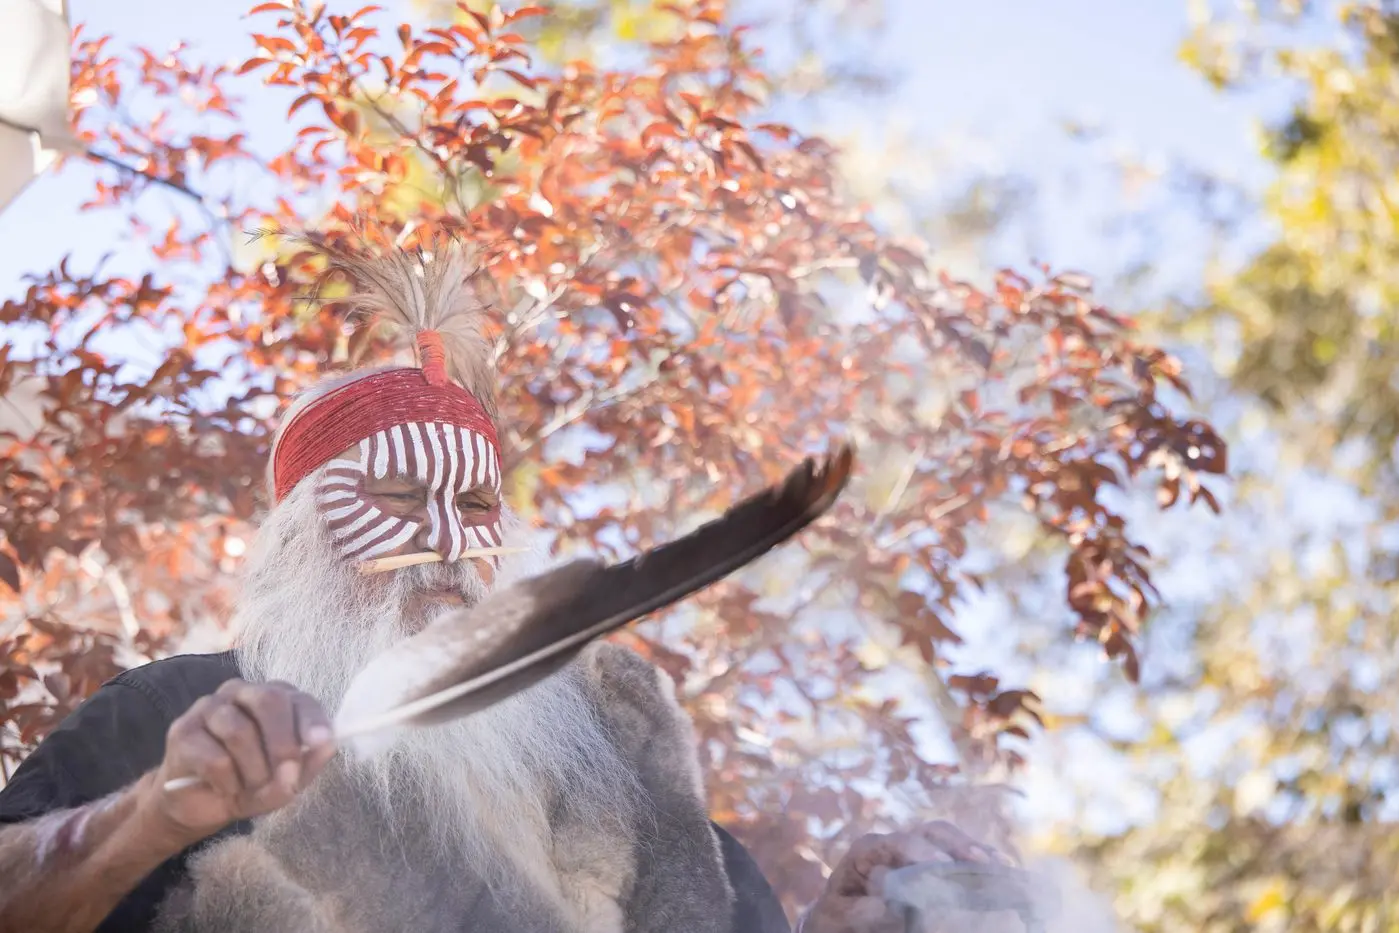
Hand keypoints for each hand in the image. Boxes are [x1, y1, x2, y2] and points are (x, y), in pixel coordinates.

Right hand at [136, 680, 336, 844]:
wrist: (199, 805)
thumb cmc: (250, 784)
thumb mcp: (285, 781)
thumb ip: (306, 765)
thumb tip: (326, 747)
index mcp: (274, 698)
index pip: (299, 700)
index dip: (312, 721)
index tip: (322, 742)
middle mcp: (242, 693)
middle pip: (268, 701)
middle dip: (283, 742)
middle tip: (287, 773)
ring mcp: (209, 707)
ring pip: (240, 732)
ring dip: (254, 770)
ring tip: (252, 786)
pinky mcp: (183, 731)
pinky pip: (214, 758)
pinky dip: (228, 782)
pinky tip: (226, 788)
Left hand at [801, 821, 1012, 932]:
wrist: (839, 919)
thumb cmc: (838, 916)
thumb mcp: (840, 916)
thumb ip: (863, 911)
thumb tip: (894, 904)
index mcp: (869, 849)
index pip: (899, 842)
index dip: (922, 852)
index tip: (943, 865)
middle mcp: (895, 843)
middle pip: (932, 832)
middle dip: (960, 844)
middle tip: (983, 862)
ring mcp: (916, 851)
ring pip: (950, 840)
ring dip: (976, 852)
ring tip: (1001, 867)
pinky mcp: (931, 863)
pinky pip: (958, 856)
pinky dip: (979, 862)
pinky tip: (1002, 871)